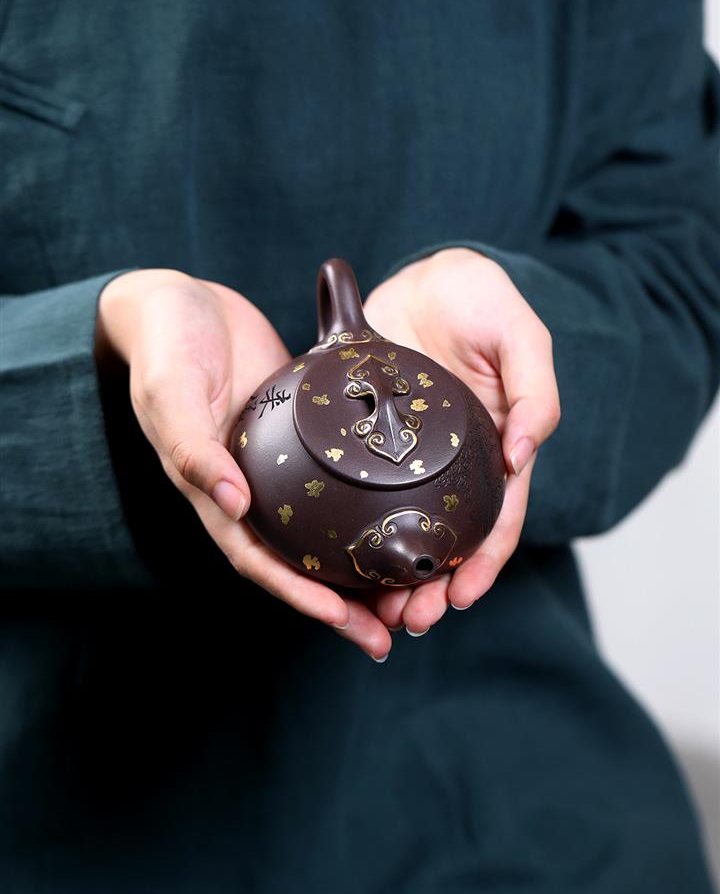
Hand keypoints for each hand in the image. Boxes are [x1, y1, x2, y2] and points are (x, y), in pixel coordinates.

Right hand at [95, 269, 392, 660]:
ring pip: (322, 533)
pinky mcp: (299, 440)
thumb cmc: (167, 346)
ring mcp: (275, 469)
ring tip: (410, 594)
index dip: (297, 594)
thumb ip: (193, 448)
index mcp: (213, 492)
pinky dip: (365, 508)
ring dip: (360, 568)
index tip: (342, 618)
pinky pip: (337, 485)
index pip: (257, 560)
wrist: (177, 303)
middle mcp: (247, 491)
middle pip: (298, 563)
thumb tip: (234, 504)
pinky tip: (405, 516)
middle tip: (390, 635)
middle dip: (341, 605)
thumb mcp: (172, 392)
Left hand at [363, 247, 560, 632]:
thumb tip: (522, 456)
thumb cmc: (481, 302)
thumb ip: (534, 392)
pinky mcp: (366, 443)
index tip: (461, 598)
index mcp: (494, 450)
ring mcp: (406, 458)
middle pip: (445, 539)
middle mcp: (451, 465)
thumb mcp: (521, 337)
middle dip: (432, 586)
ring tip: (375, 609)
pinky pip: (358, 494)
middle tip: (410, 618)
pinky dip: (352, 530)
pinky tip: (337, 559)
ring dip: (390, 573)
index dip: (482, 565)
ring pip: (399, 528)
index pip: (496, 522)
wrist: (425, 274)